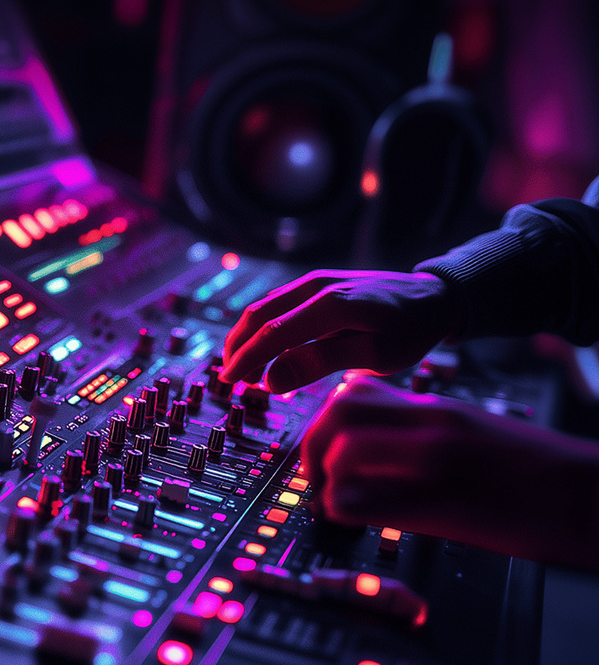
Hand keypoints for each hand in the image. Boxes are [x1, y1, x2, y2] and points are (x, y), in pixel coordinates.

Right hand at [220, 269, 456, 392]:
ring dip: (247, 336)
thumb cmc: (411, 330)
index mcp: (330, 305)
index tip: (231, 382)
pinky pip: (280, 303)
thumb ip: (321, 364)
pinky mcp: (320, 283)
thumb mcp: (375, 356)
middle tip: (230, 379)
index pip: (271, 333)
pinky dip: (263, 325)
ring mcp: (317, 281)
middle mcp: (317, 286)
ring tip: (243, 367)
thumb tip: (271, 379)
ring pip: (265, 306)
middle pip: (258, 315)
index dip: (246, 359)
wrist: (435, 296)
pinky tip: (264, 346)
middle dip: (238, 347)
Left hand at [302, 374, 598, 568]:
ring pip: (344, 450)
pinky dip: (345, 514)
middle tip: (318, 479)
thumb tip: (375, 451)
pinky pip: (364, 503)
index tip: (322, 451)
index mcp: (437, 408)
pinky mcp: (443, 505)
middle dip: (312, 447)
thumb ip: (423, 434)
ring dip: (326, 481)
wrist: (588, 493)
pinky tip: (356, 523)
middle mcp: (432, 426)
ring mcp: (436, 462)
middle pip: (338, 410)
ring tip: (336, 503)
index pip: (356, 390)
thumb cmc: (536, 471)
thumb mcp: (472, 432)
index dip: (324, 421)